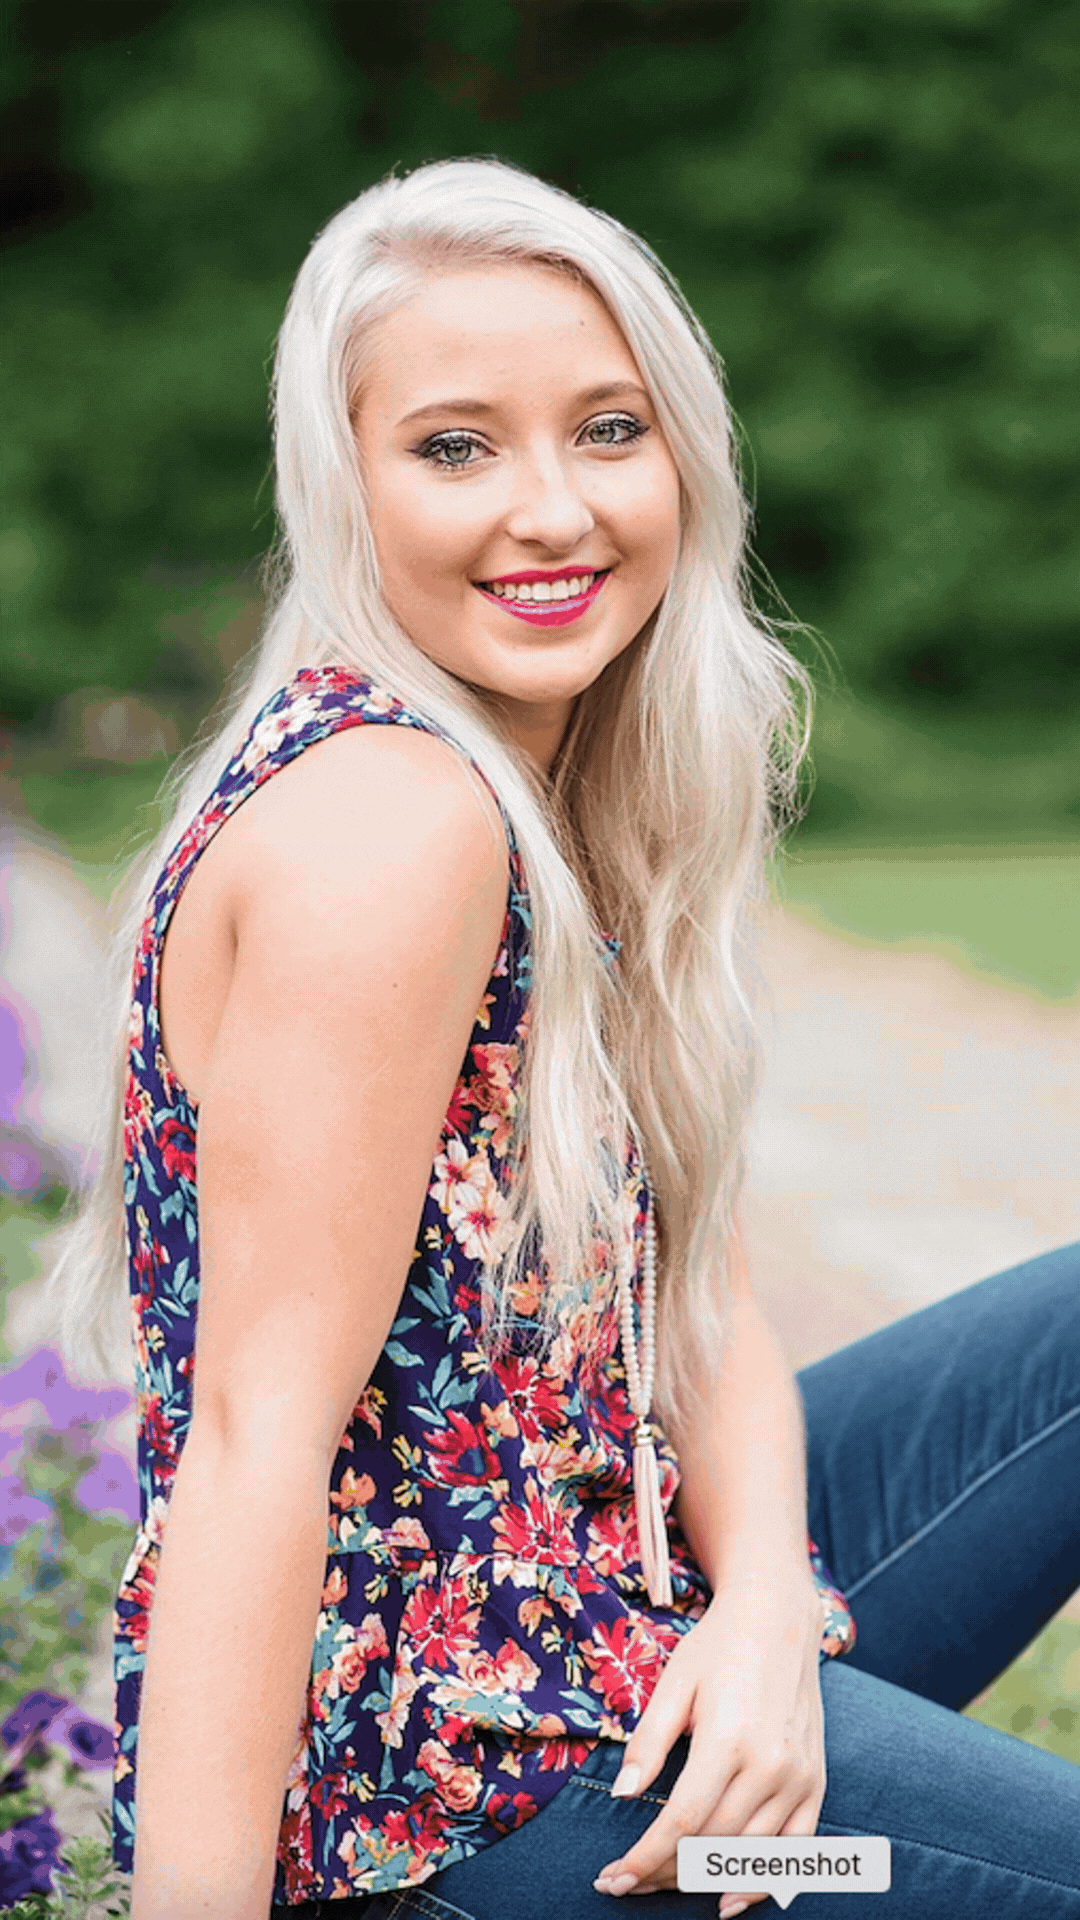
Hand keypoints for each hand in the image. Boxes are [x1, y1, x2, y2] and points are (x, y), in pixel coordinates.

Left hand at [592, 1570, 826, 1914]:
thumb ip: (648, 1743)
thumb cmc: (716, 1647)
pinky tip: (726, 1898)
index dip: (643, 1857)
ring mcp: (800, 1777)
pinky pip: (794, 1852)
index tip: (613, 1878)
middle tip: (625, 1880)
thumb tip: (621, 1797)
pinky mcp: (816, 1782)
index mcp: (729, 1738)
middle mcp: (771, 1764)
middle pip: (712, 1844)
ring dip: (700, 1879)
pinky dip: (761, 1883)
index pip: (681, 1821)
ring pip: (748, 1855)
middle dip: (663, 1871)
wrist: (778, 1616)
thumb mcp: (673, 1685)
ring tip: (661, 1883)